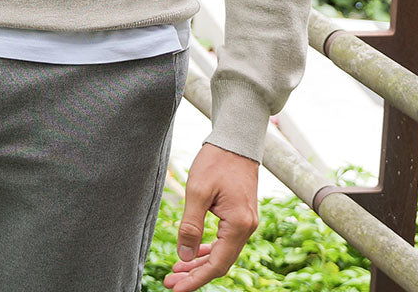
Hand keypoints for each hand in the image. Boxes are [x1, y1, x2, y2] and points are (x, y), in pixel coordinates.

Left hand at [163, 142, 258, 289]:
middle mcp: (247, 227)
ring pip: (222, 253)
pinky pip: (225, 241)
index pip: (217, 264)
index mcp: (238, 225)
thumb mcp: (198, 192)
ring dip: (200, 263)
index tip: (176, 289)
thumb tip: (184, 257)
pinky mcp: (241, 216)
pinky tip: (194, 252)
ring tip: (178, 269)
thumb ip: (190, 226)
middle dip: (195, 274)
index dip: (195, 279)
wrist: (236, 140)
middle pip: (220, 262)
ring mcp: (246, 222)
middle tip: (170, 281)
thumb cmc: (217, 161)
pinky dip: (209, 249)